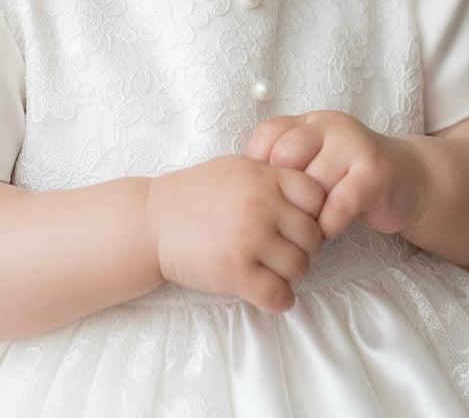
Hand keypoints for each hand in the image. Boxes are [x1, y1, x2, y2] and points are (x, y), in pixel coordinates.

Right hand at [146, 155, 324, 311]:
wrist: (152, 221)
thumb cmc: (194, 194)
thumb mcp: (236, 169)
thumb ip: (270, 176)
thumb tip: (309, 193)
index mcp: (264, 177)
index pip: (317, 196)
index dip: (313, 212)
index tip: (297, 223)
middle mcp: (262, 205)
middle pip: (313, 235)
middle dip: (305, 248)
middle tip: (287, 253)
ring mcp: (250, 239)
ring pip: (300, 267)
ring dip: (292, 275)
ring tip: (274, 272)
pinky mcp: (236, 272)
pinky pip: (279, 295)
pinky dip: (280, 299)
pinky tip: (270, 293)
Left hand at [246, 111, 428, 240]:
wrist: (409, 181)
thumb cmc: (349, 179)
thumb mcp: (316, 162)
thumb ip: (287, 167)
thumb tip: (239, 190)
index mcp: (308, 123)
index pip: (268, 134)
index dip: (257, 166)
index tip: (258, 195)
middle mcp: (329, 126)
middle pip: (286, 156)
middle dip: (281, 193)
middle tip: (281, 218)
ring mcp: (353, 146)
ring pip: (312, 182)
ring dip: (305, 214)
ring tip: (303, 232)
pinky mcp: (373, 172)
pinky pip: (339, 202)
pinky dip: (328, 224)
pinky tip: (326, 233)